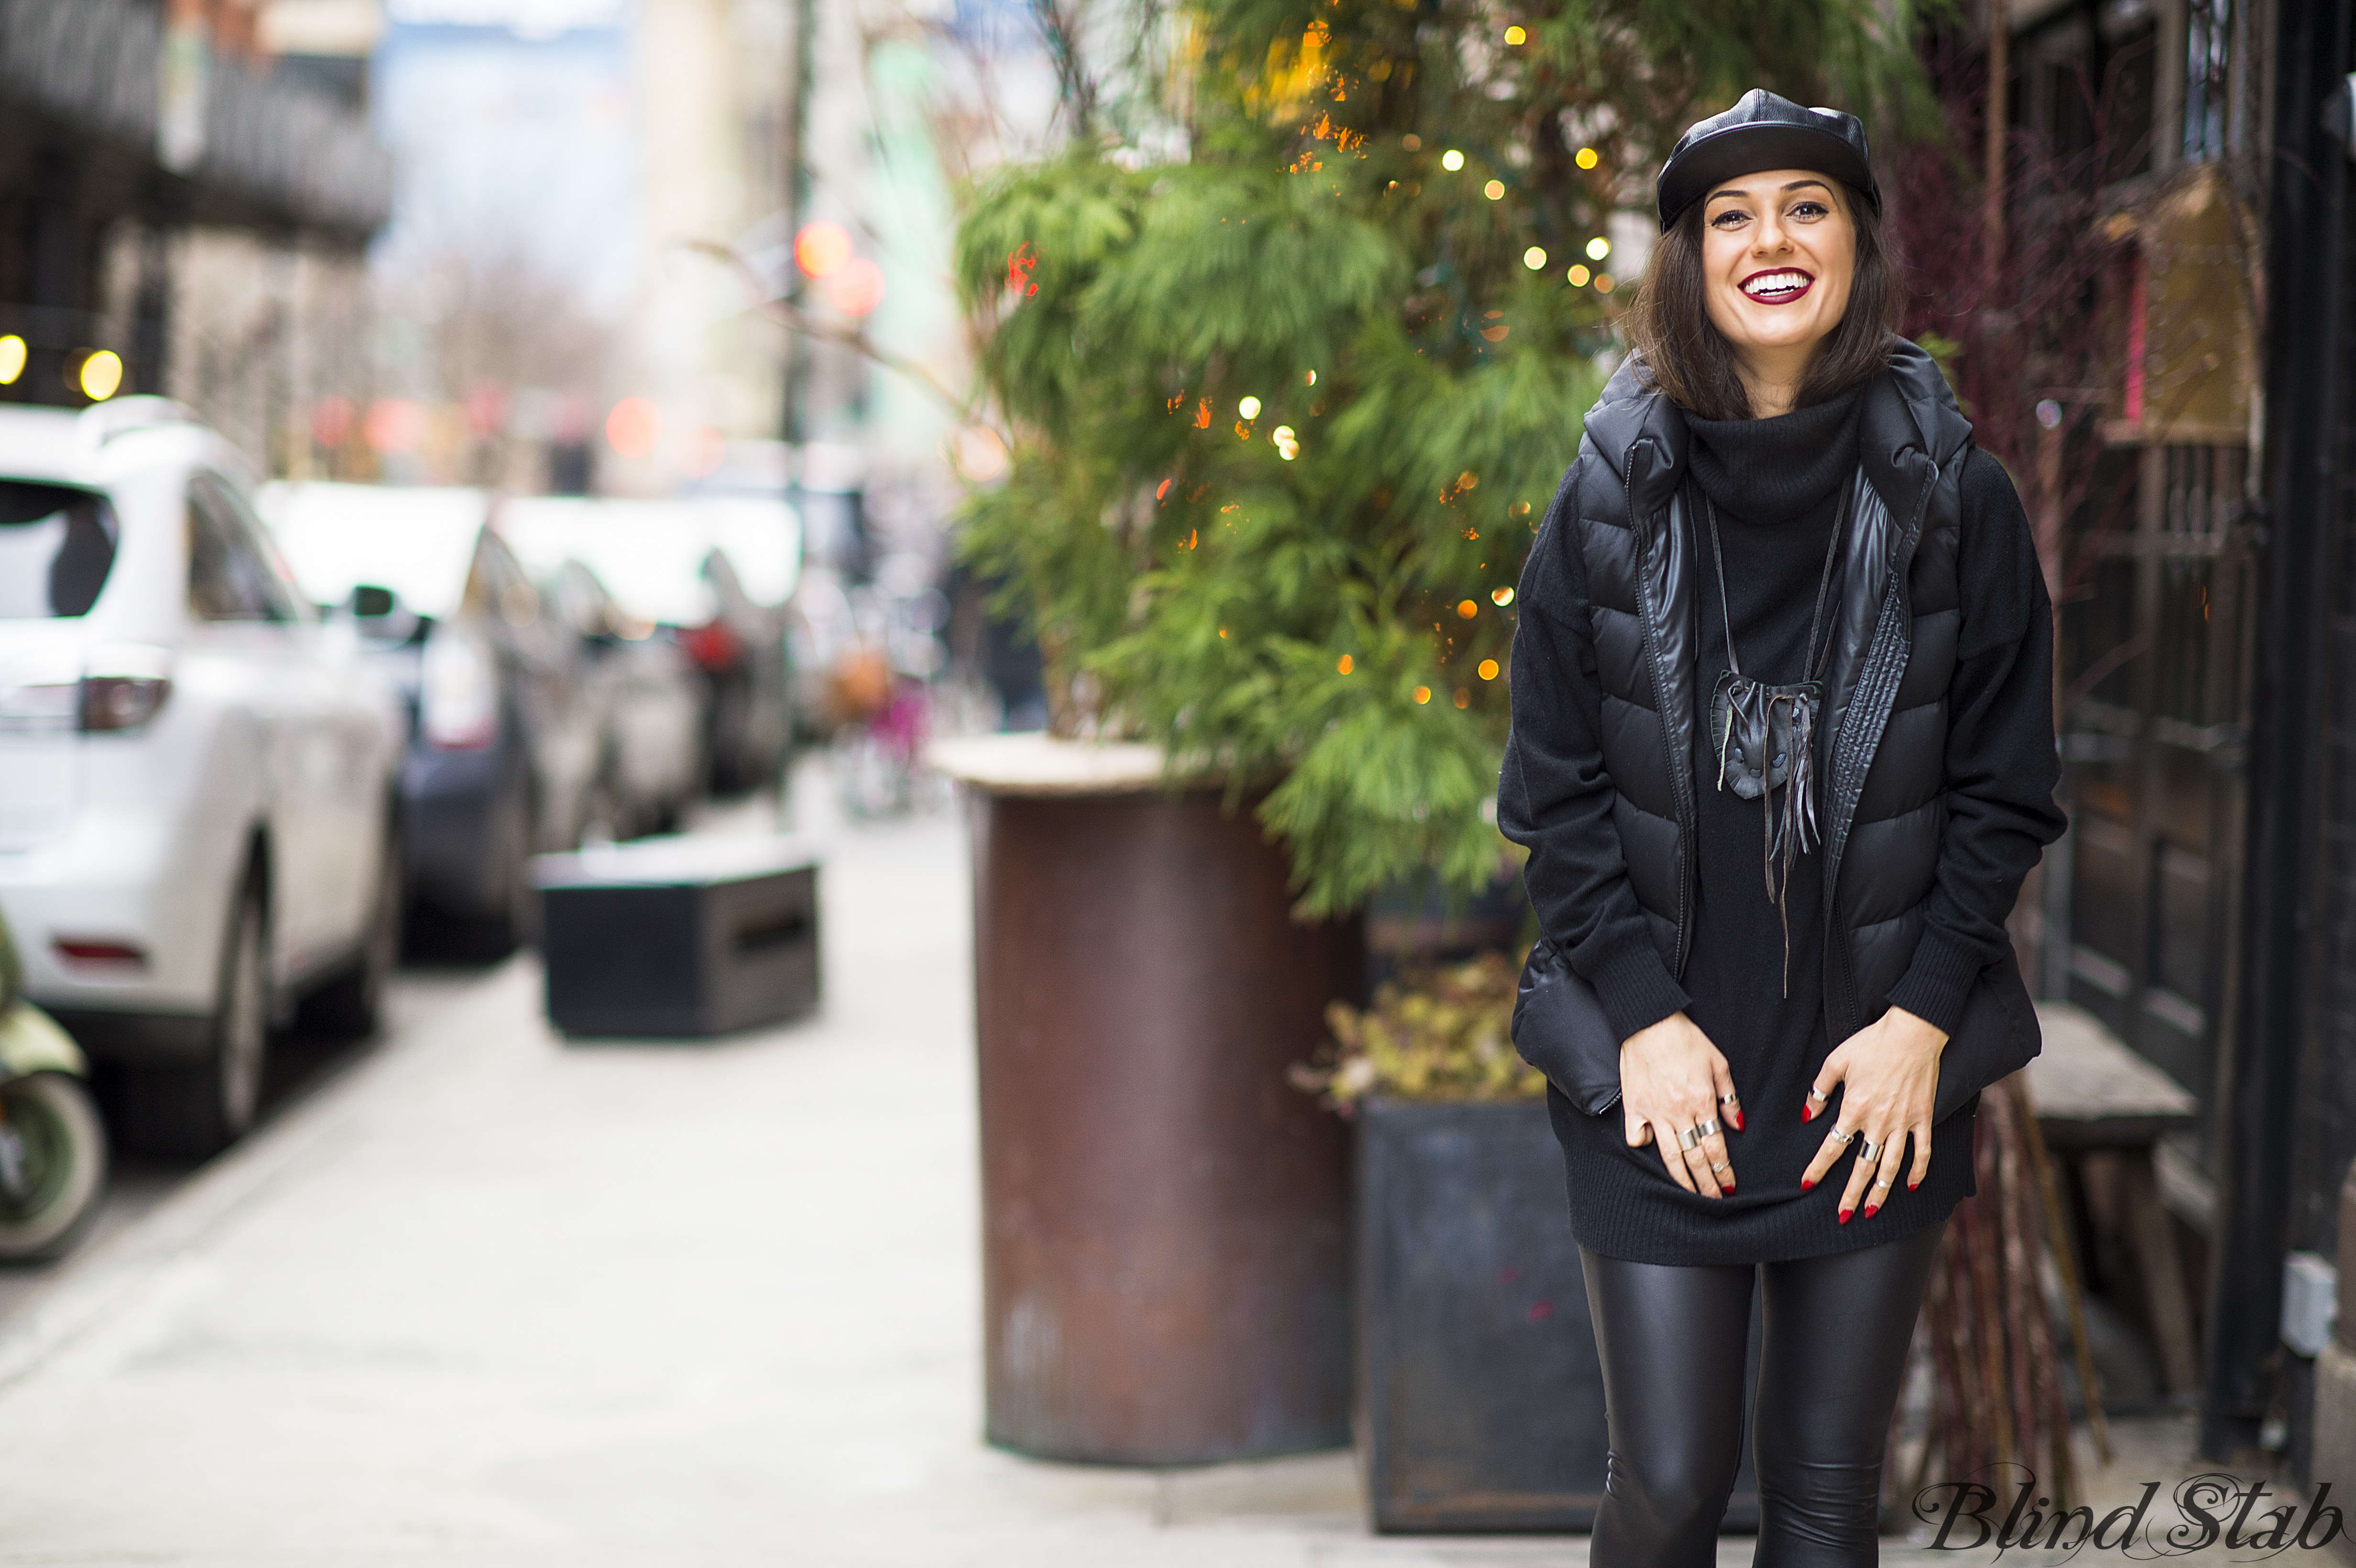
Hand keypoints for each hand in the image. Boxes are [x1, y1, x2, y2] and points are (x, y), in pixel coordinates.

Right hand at [1620, 1011, 1742, 1196]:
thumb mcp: (1718, 1063)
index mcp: (1702, 1100)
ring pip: (1669, 1155)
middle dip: (1707, 1183)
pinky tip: (1652, 1148)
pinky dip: (1644, 1146)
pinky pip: (1637, 1136)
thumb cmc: (1686, 1039)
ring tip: (1690, 1193)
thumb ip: (1729, 1097)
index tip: (1729, 1186)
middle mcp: (1678, 1111)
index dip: (1723, 1170)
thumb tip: (1738, 1126)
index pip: (1715, 1146)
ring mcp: (1653, 1111)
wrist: (1648, 1021)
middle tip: (1714, 1200)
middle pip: (1695, 1157)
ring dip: (1681, 1179)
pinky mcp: (1633, 1106)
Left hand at [1800, 1005, 1947, 1222]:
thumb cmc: (1872, 1043)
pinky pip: (1922, 1151)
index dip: (1818, 1168)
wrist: (1913, 1032)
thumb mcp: (1836, 1060)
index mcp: (1854, 1108)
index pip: (1832, 1147)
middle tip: (1843, 1216)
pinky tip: (1910, 1187)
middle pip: (1862, 1167)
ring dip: (1881, 1192)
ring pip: (1891, 1166)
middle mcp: (1879, 1122)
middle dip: (1851, 1195)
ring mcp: (1904, 1123)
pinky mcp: (1924, 1118)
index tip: (1806, 1185)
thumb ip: (1819, 1090)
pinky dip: (1917, 1171)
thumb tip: (1807, 1116)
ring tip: (1870, 1211)